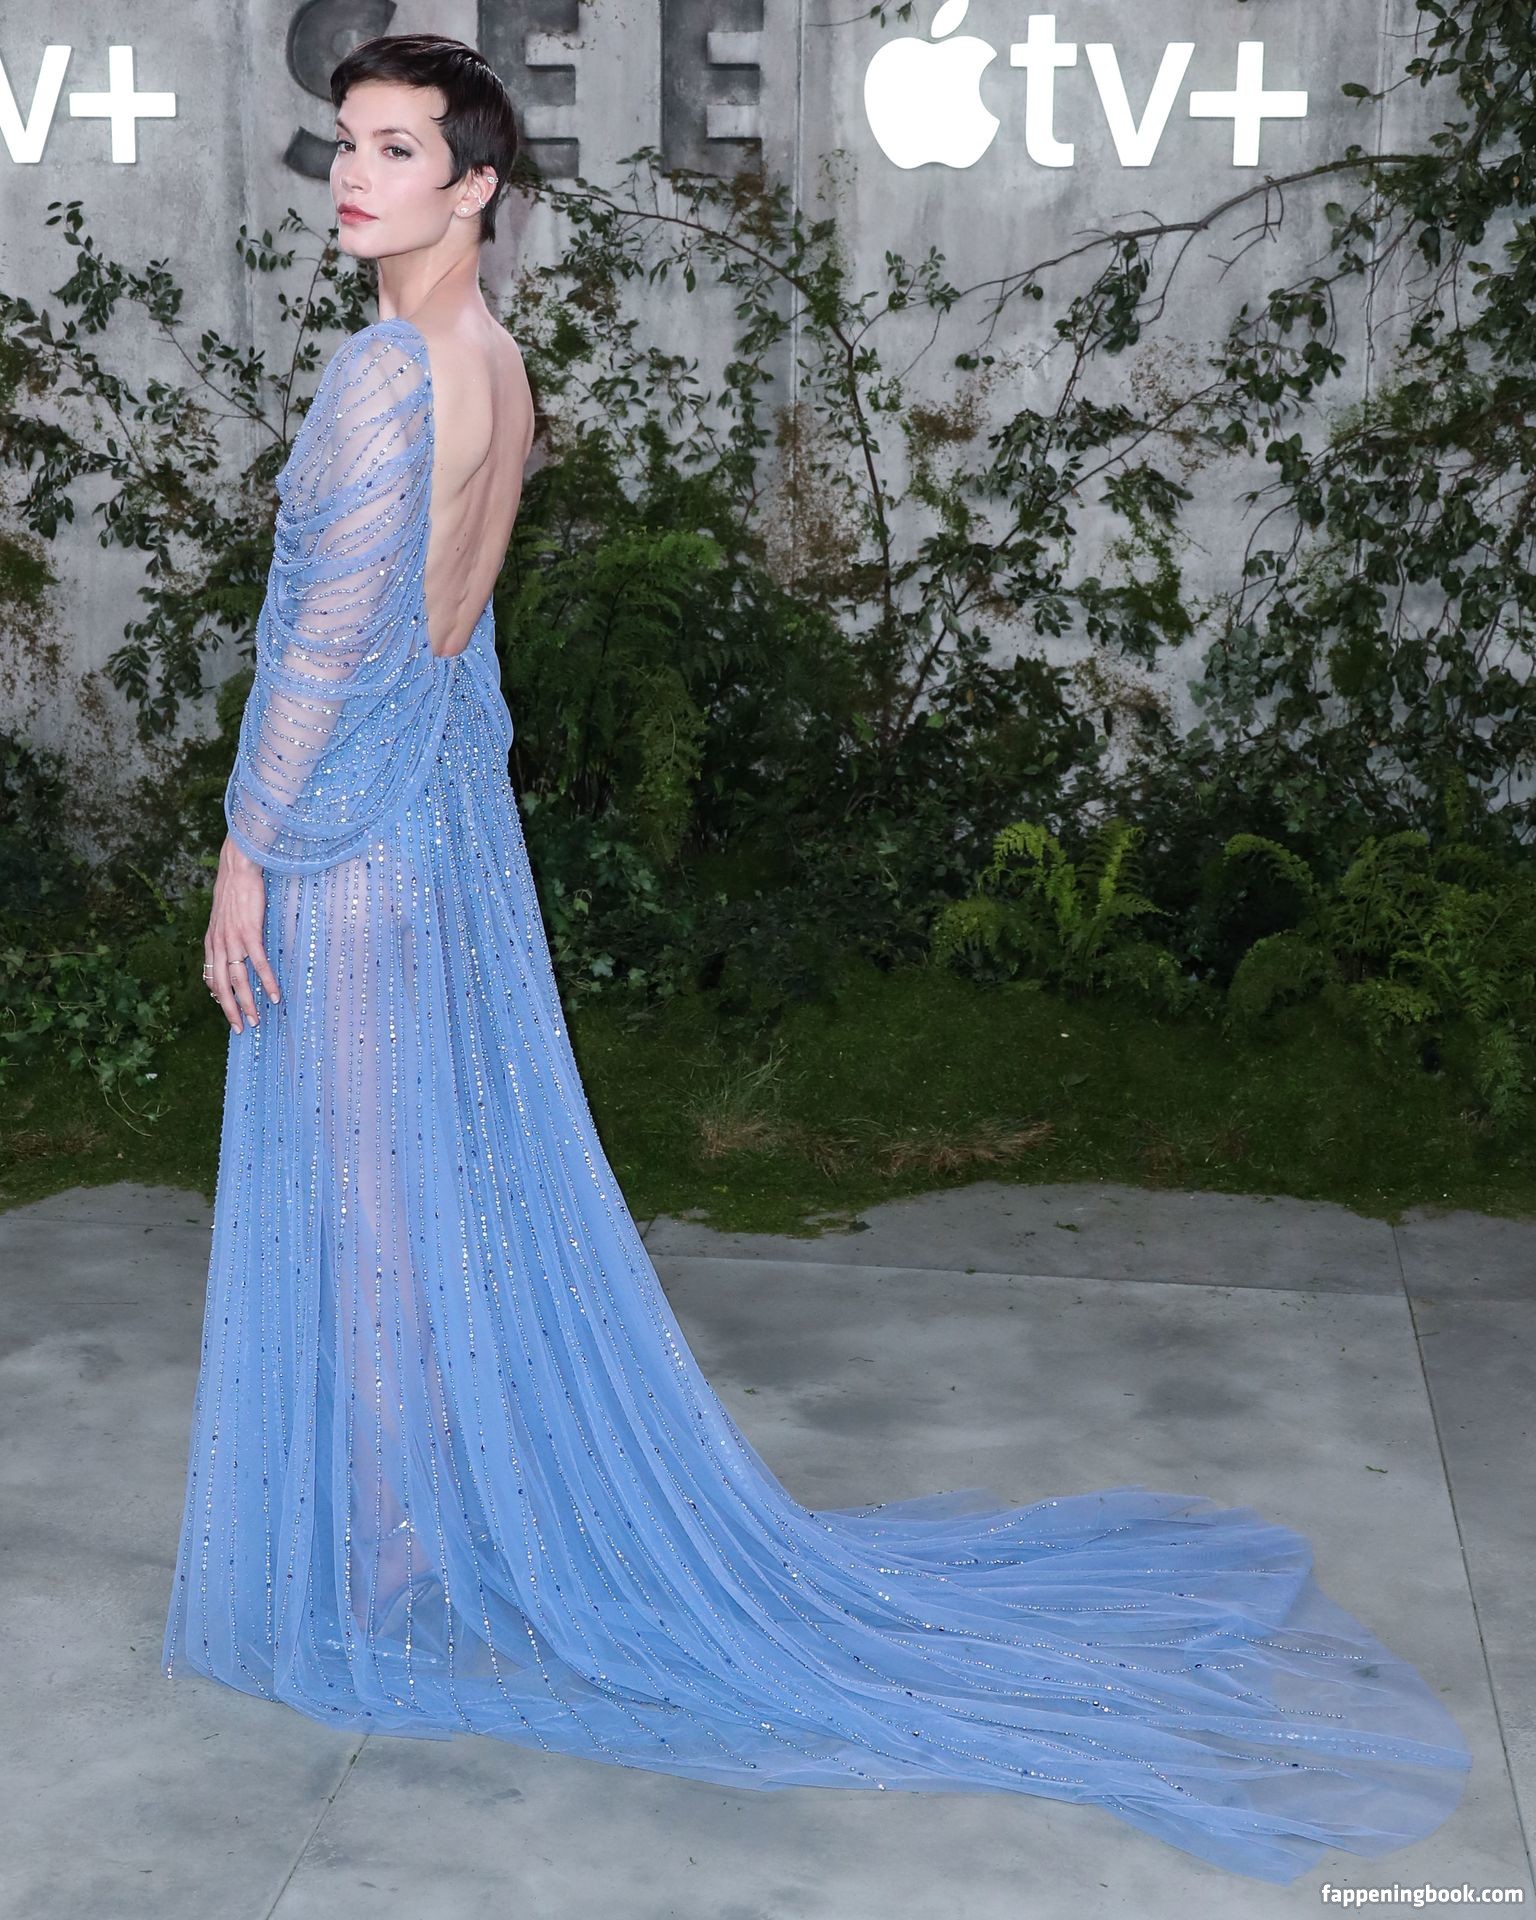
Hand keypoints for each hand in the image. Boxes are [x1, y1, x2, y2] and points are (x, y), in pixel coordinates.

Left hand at [205, 836, 280, 1032]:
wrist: (237, 868)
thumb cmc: (234, 890)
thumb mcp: (223, 916)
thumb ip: (224, 935)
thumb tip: (232, 950)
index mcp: (211, 942)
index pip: (210, 977)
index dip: (219, 997)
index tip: (228, 1010)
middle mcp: (218, 945)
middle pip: (221, 986)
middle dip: (230, 1010)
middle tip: (240, 1028)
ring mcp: (233, 940)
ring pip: (238, 980)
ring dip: (247, 1003)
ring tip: (256, 1019)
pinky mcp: (249, 933)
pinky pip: (258, 964)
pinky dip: (266, 983)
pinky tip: (274, 996)